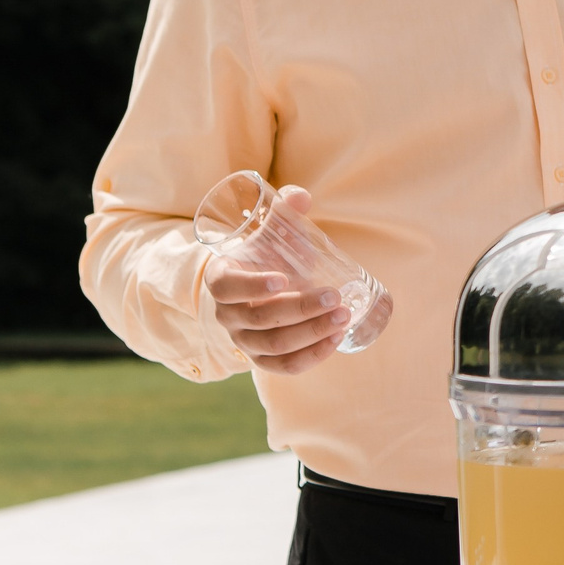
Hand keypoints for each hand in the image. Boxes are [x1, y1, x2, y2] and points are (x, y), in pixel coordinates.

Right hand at [203, 186, 350, 375]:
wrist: (257, 287)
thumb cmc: (265, 255)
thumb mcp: (269, 230)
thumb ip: (284, 208)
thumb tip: (301, 197)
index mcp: (220, 280)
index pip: (226, 287)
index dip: (252, 286)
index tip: (282, 279)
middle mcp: (227, 314)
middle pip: (260, 319)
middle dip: (300, 309)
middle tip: (335, 297)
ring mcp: (243, 340)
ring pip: (274, 345)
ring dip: (311, 333)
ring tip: (343, 316)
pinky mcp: (262, 359)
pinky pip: (283, 367)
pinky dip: (311, 357)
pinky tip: (335, 340)